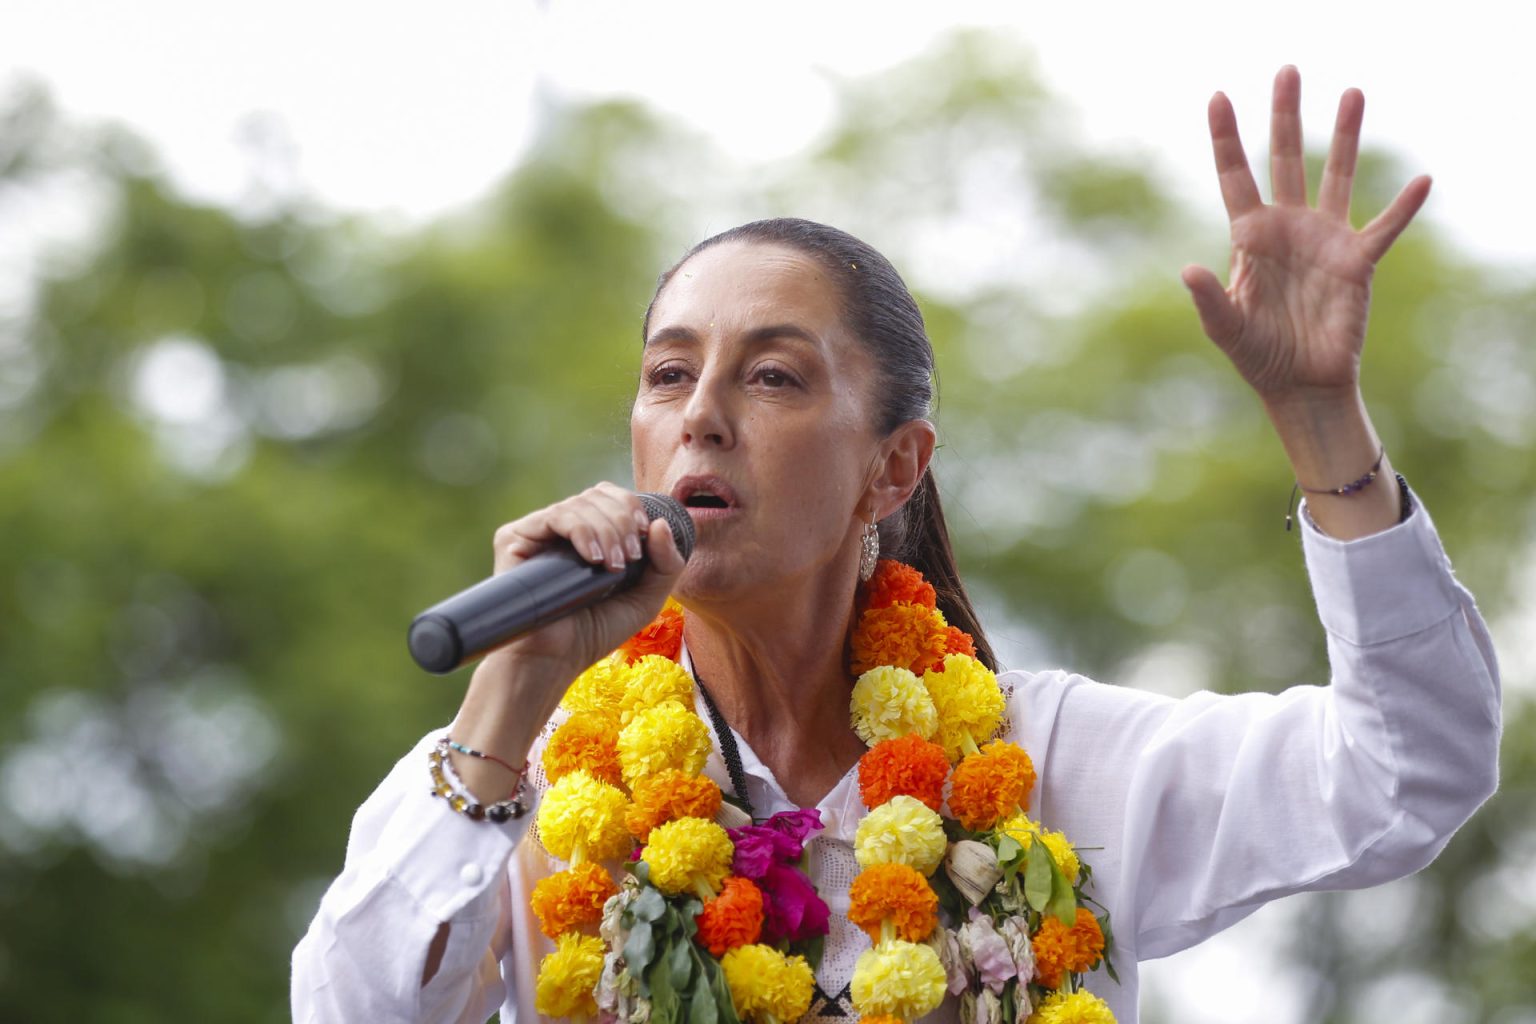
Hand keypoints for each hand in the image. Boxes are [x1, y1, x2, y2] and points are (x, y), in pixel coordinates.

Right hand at [485, 481, 685, 673]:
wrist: (554, 661)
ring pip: (580, 504)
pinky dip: (582, 531)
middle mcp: (560, 528)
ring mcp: (536, 531)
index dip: (631, 507)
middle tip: (629, 558)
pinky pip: (554, 516)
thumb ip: (666, 564)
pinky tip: (594, 558)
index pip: (610, 497)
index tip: (645, 534)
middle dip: (623, 520)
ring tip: (613, 566)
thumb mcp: (645, 600)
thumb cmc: (595, 633)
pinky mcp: (514, 538)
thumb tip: (661, 523)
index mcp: (588, 534)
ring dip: (607, 530)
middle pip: (597, 495)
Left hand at [1181, 66, 1431, 405]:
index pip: (1236, 176)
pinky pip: (1384, 227)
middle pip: (1286, 159)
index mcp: (1250, 237)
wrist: (1299, 384)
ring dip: (1345, 137)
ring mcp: (1324, 239)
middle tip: (1287, 71)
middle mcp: (1288, 228)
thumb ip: (1210, 299)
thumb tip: (1188, 271)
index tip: (1217, 96)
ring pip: (1337, 176)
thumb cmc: (1257, 356)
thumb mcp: (1226, 328)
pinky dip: (1403, 207)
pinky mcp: (1357, 261)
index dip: (1226, 138)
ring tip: (1352, 94)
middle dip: (1286, 116)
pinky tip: (1422, 181)